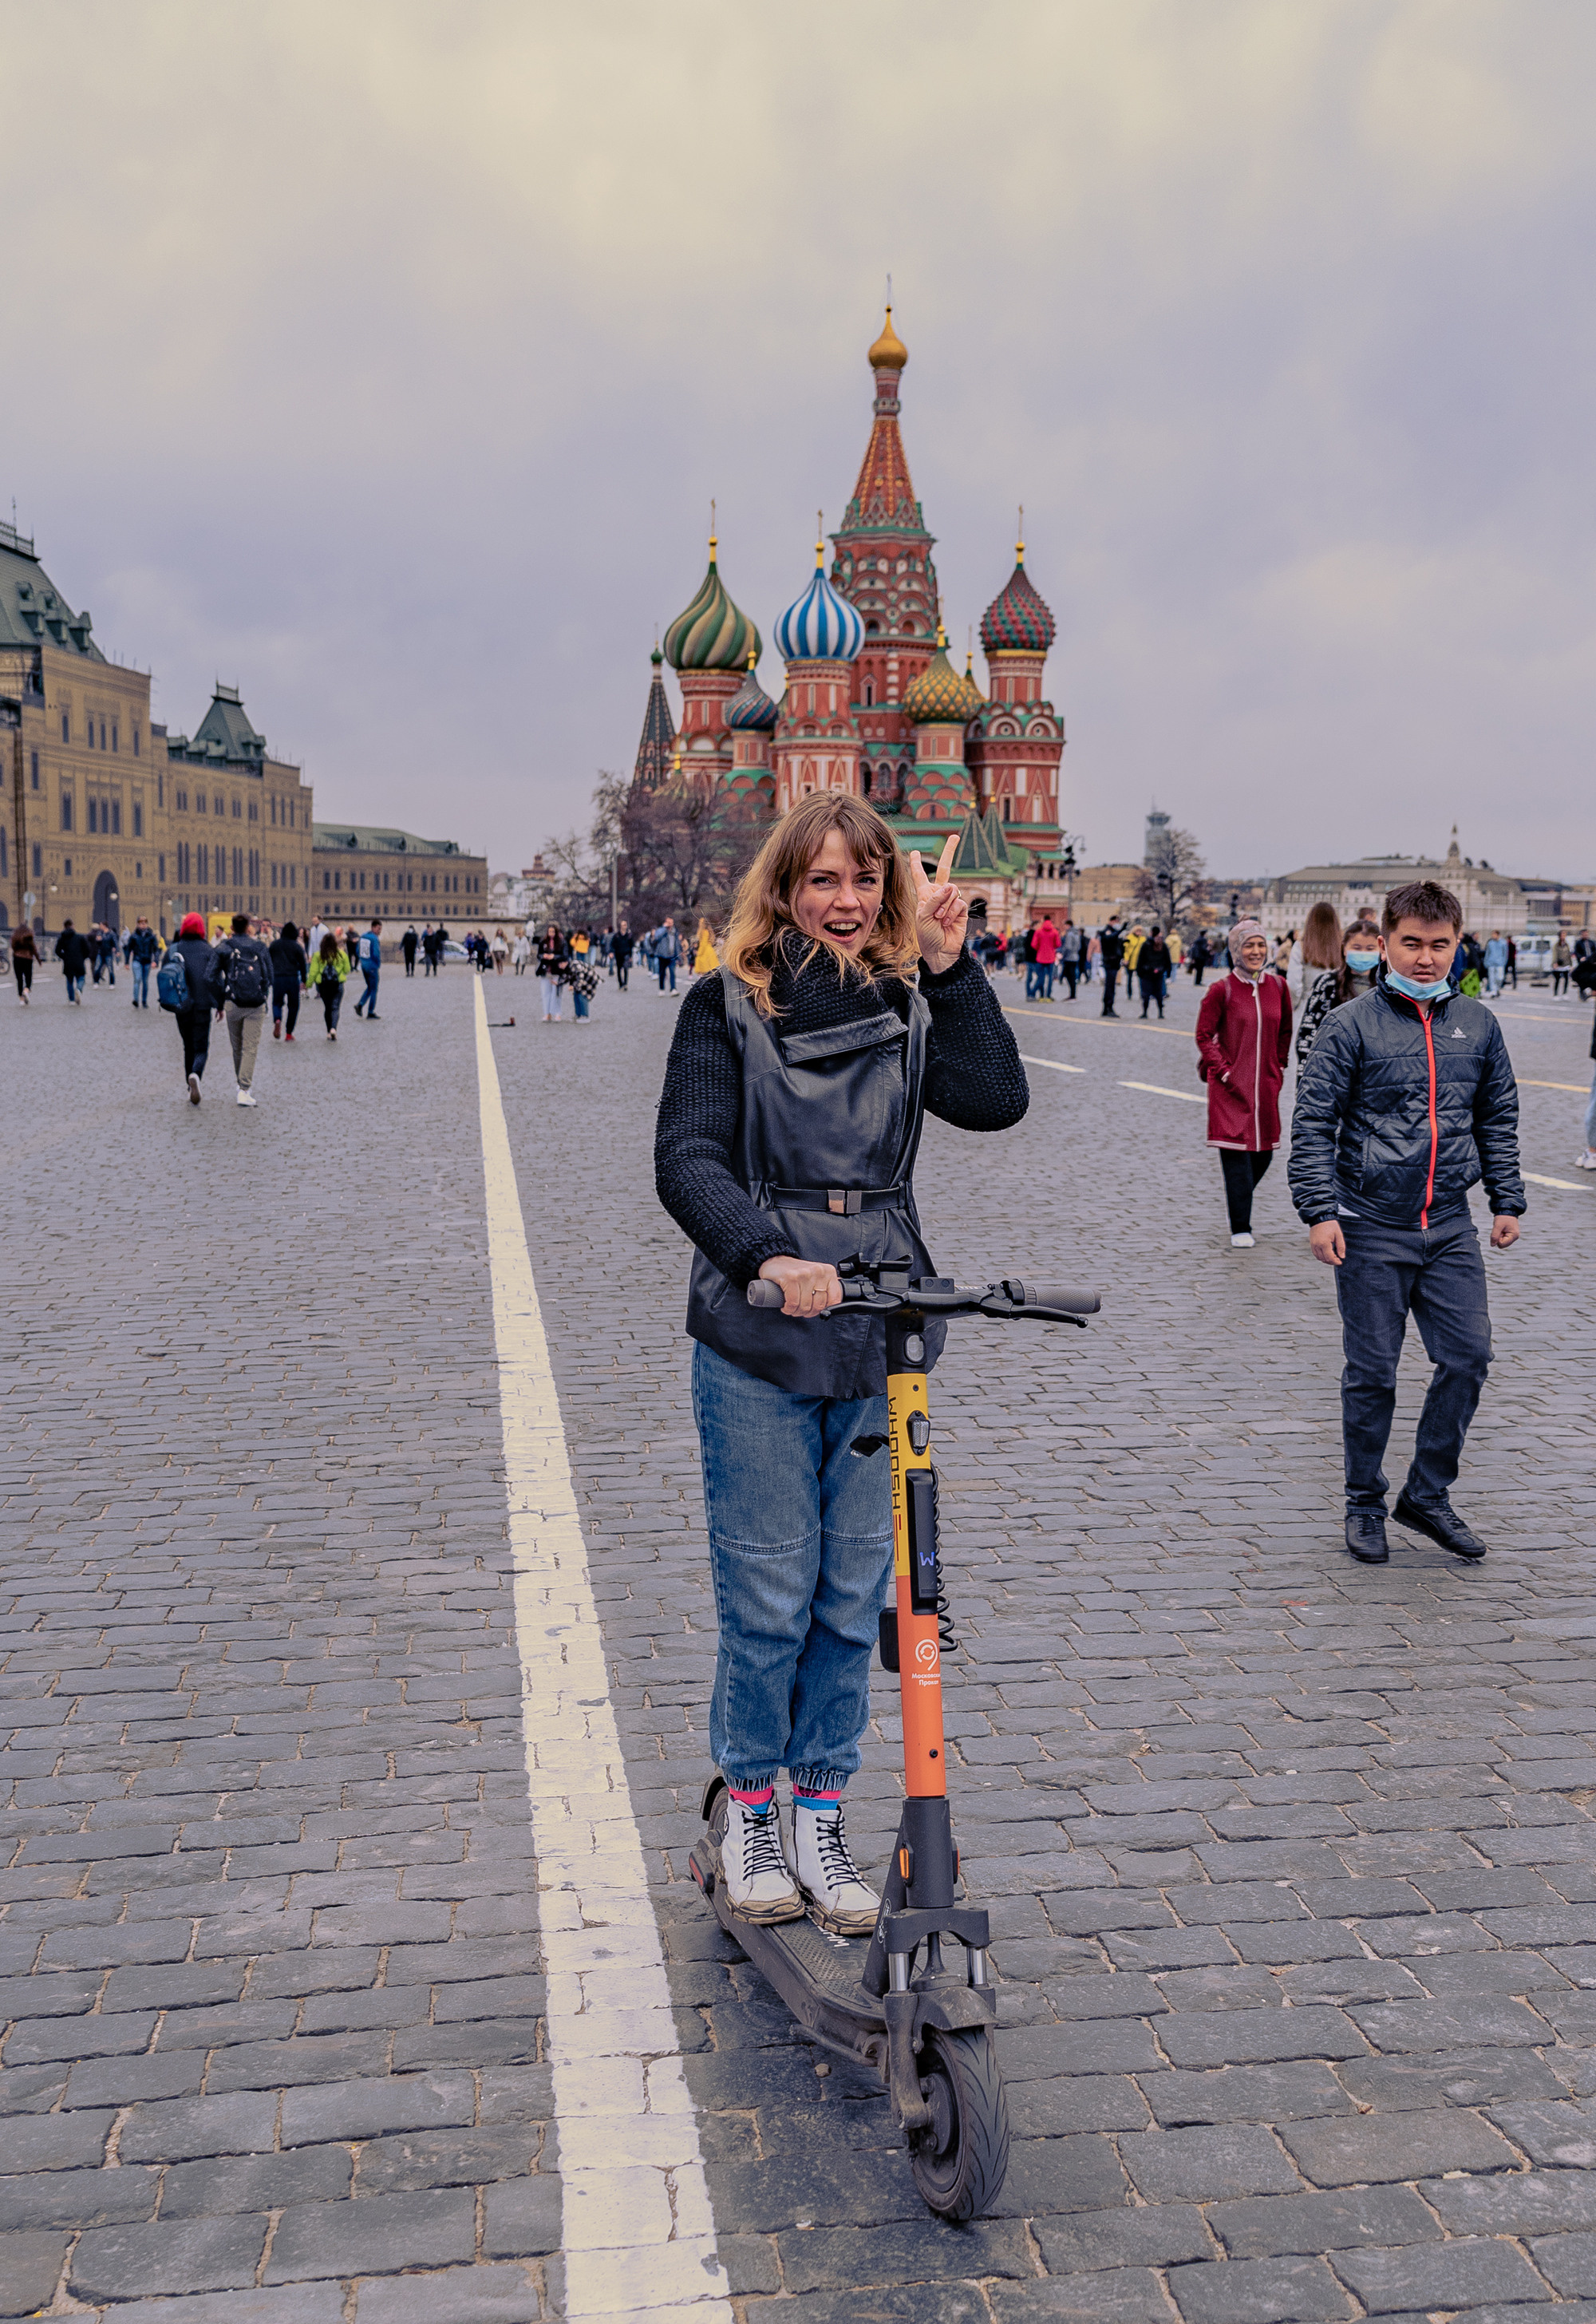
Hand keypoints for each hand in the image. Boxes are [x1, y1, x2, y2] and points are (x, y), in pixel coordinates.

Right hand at [756, 1254, 841, 1318]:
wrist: (775, 1260)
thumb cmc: (796, 1272)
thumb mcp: (817, 1277)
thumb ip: (826, 1288)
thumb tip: (832, 1306)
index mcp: (828, 1272)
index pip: (835, 1299)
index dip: (824, 1309)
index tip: (815, 1309)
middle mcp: (818, 1271)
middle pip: (818, 1305)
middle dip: (808, 1312)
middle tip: (801, 1310)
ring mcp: (804, 1274)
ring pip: (805, 1306)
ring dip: (796, 1312)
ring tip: (792, 1307)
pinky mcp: (790, 1278)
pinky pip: (793, 1303)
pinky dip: (788, 1309)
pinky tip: (786, 1306)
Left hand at [911, 836, 966, 972]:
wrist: (940, 951)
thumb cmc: (927, 935)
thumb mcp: (923, 915)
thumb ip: (934, 899)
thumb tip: (950, 887)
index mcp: (924, 895)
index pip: (920, 876)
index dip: (916, 864)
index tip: (913, 852)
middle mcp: (938, 895)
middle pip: (945, 869)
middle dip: (950, 852)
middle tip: (955, 836)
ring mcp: (951, 901)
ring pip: (952, 890)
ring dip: (944, 905)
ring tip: (939, 919)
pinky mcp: (961, 909)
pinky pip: (959, 902)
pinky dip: (952, 912)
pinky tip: (946, 922)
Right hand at [1309, 1220, 1344, 1266]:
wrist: (1320, 1218)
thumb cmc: (1330, 1225)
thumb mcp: (1338, 1235)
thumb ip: (1341, 1246)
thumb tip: (1342, 1256)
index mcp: (1324, 1243)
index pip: (1330, 1257)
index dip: (1336, 1261)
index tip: (1340, 1262)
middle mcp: (1317, 1245)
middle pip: (1324, 1259)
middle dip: (1331, 1261)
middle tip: (1338, 1259)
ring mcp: (1313, 1245)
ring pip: (1319, 1258)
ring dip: (1326, 1260)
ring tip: (1333, 1257)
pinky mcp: (1312, 1244)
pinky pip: (1316, 1254)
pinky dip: (1321, 1256)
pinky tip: (1326, 1254)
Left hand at [1490, 1215, 1519, 1249]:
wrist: (1507, 1211)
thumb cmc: (1503, 1217)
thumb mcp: (1497, 1226)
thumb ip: (1494, 1236)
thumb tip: (1492, 1245)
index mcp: (1514, 1236)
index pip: (1502, 1244)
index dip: (1497, 1238)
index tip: (1499, 1230)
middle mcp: (1515, 1238)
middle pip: (1502, 1245)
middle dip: (1498, 1238)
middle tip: (1500, 1229)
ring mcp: (1513, 1237)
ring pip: (1502, 1242)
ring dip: (1499, 1236)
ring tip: (1501, 1229)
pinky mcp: (1510, 1236)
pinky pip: (1502, 1239)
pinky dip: (1500, 1235)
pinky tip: (1502, 1229)